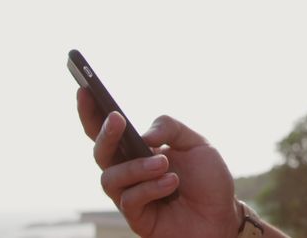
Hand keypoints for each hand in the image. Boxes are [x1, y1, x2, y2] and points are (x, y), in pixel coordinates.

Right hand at [77, 88, 240, 237]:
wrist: (222, 215)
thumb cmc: (208, 179)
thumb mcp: (197, 143)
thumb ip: (170, 128)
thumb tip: (143, 134)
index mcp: (139, 150)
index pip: (108, 130)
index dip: (91, 112)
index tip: (84, 90)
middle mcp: (129, 171)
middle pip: (100, 152)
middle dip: (105, 134)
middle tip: (118, 119)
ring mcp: (130, 195)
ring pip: (111, 178)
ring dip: (137, 166)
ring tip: (163, 163)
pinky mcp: (137, 217)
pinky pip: (129, 200)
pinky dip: (151, 188)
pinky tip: (171, 182)